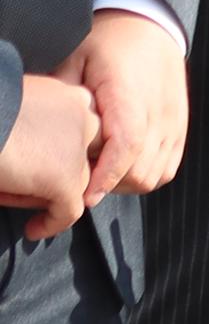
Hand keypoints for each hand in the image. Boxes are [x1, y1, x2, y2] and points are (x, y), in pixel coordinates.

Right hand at [0, 71, 96, 241]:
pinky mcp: (67, 178)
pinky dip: (52, 223)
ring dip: (46, 194)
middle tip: (22, 180)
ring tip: (11, 194)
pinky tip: (32, 229)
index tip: (32, 161)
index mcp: (68, 93)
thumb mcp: (14, 111)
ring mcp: (78, 149)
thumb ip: (36, 127)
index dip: (55, 150)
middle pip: (82, 155)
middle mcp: (83, 116)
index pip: (77, 129)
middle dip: (58, 171)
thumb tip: (39, 158)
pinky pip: (69, 211)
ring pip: (76, 182)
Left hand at [58, 11, 184, 211]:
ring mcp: (173, 122)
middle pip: (140, 170)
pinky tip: (121, 167)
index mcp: (130, 94)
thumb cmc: (107, 42)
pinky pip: (167, 169)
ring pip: (154, 175)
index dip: (106, 176)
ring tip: (99, 173)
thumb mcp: (74, 60)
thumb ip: (63, 98)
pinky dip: (145, 176)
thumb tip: (43, 132)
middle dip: (108, 185)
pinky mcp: (180, 128)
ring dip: (125, 183)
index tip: (83, 196)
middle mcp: (158, 112)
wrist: (149, 26)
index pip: (126, 145)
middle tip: (78, 182)